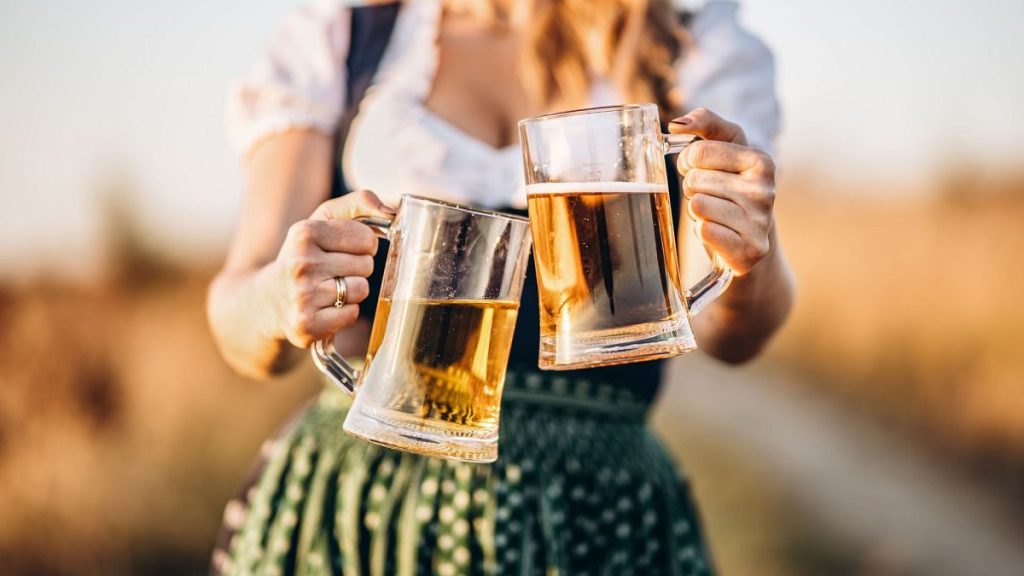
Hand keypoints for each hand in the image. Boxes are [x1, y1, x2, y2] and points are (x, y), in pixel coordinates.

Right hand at [269, 190, 394, 347]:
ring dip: (351, 291)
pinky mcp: (307, 325)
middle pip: (366, 265)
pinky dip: (344, 313)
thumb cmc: (305, 256)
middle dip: (356, 269)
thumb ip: (358, 203)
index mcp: (304, 232)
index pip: (367, 238)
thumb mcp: (323, 221)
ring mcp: (302, 296)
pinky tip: (324, 309)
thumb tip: (391, 210)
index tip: (343, 250)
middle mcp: (300, 263)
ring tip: (328, 290)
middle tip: (331, 272)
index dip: (362, 246)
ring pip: (361, 290)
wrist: (266, 302)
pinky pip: (352, 314)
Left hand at [668, 108, 775, 275]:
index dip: (689, 163)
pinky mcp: (749, 251)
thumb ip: (705, 123)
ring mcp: (759, 223)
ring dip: (697, 212)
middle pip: (695, 181)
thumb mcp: (725, 149)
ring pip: (698, 205)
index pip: (698, 153)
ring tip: (715, 215)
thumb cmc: (731, 188)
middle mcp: (766, 191)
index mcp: (761, 162)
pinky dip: (703, 232)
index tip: (700, 171)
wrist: (749, 241)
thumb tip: (677, 124)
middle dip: (693, 190)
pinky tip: (718, 233)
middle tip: (711, 197)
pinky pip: (704, 231)